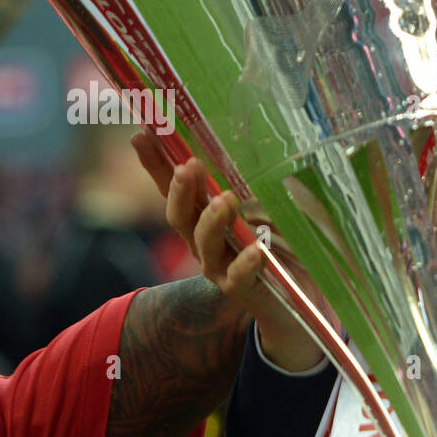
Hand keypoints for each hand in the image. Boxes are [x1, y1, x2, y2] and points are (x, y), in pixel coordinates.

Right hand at [132, 135, 324, 372]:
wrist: (294, 301)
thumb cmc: (276, 246)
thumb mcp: (266, 209)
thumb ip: (252, 188)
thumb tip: (247, 151)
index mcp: (204, 218)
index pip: (173, 189)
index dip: (155, 164)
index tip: (142, 135)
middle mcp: (203, 243)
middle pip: (180, 216)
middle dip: (180, 191)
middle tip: (187, 167)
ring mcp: (219, 267)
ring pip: (204, 244)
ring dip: (212, 220)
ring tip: (226, 200)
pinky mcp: (241, 289)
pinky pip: (239, 276)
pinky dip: (247, 262)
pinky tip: (258, 248)